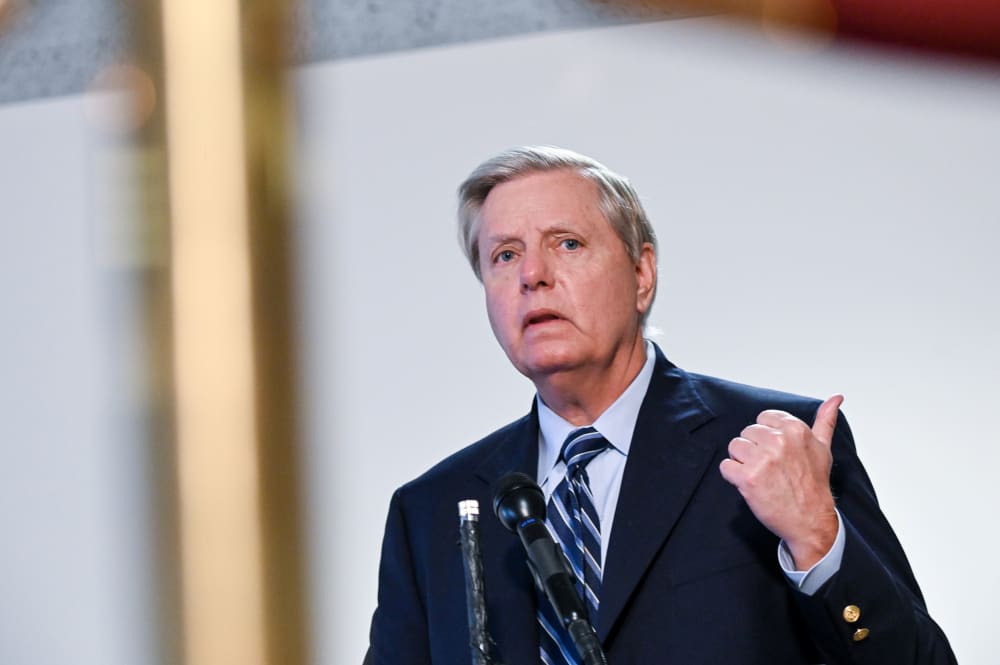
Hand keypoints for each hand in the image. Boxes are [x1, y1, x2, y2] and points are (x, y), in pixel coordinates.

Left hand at [719, 394, 843, 569]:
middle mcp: (778, 441)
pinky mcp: (747, 478)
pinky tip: (751, 485)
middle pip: (746, 433)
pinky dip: (733, 477)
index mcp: (795, 429)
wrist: (810, 521)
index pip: (762, 419)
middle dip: (754, 450)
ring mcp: (762, 459)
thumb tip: (836, 398)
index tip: (777, 454)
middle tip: (770, 469)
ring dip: (742, 462)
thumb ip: (825, 420)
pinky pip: (726, 466)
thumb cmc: (814, 485)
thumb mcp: (823, 448)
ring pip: (734, 447)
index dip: (766, 437)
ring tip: (761, 476)